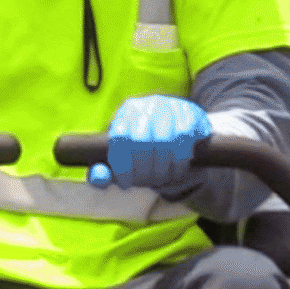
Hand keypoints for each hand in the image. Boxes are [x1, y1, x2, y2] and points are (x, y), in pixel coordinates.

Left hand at [90, 95, 212, 189]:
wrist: (184, 132)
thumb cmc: (146, 151)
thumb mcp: (123, 160)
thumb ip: (105, 171)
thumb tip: (98, 176)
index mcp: (126, 112)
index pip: (119, 139)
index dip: (122, 166)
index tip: (126, 183)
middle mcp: (147, 105)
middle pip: (141, 141)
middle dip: (143, 170)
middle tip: (146, 183)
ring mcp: (170, 106)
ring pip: (164, 142)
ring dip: (163, 169)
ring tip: (162, 179)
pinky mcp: (191, 114)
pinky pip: (184, 141)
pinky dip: (179, 162)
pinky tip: (177, 170)